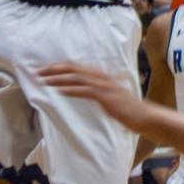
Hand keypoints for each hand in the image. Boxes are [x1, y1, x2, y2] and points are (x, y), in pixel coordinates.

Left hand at [38, 62, 153, 134]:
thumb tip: (84, 89)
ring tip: (44, 81)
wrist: (145, 117)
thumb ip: (98, 90)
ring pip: (77, 77)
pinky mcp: (106, 97)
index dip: (59, 66)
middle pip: (74, 67)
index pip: (77, 66)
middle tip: (38, 72)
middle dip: (54, 69)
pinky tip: (60, 91)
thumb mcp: (111, 97)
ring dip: (58, 78)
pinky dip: (71, 89)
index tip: (45, 69)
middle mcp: (102, 77)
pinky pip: (85, 91)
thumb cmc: (128, 110)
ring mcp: (105, 86)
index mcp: (102, 75)